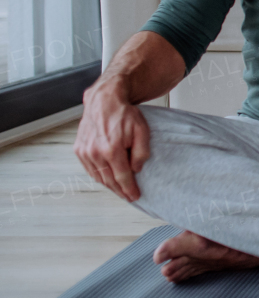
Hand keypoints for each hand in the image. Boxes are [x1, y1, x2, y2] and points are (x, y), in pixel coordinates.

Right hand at [73, 78, 150, 201]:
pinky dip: (99, 176)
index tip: (135, 197)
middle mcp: (95, 153)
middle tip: (129, 196)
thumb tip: (136, 169)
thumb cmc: (124, 114)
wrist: (104, 101)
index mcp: (112, 149)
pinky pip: (89, 169)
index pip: (122, 177)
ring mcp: (85, 152)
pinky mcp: (79, 149)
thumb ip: (141, 152)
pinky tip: (107, 179)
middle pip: (109, 180)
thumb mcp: (142, 131)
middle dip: (120, 190)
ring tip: (120, 190)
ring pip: (98, 176)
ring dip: (109, 185)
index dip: (129, 189)